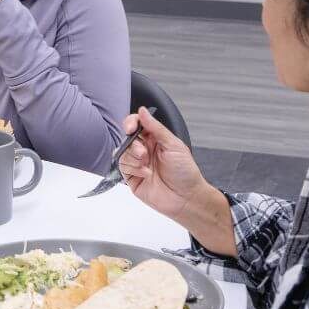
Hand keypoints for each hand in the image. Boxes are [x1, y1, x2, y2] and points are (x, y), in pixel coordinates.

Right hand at [117, 108, 230, 254]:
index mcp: (156, 139)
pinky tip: (145, 174)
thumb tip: (142, 111)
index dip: (131, 123)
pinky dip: (133, 169)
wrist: (186, 197)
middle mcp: (145, 149)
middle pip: (127, 138)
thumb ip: (155, 128)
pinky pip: (123, 167)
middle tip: (144, 153)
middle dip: (133, 144)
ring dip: (134, 158)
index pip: (137, 124)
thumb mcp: (173, 145)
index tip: (130, 127)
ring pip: (122, 152)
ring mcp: (138, 163)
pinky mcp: (132, 177)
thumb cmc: (185, 172)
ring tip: (147, 166)